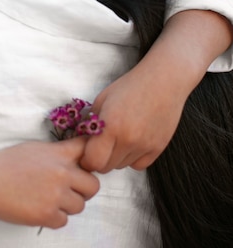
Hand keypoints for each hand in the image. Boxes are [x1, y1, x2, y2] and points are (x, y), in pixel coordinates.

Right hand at [0, 138, 99, 228]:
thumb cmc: (7, 162)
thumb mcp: (36, 148)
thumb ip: (58, 153)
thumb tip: (77, 159)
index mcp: (59, 153)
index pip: (88, 150)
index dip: (90, 157)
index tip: (85, 163)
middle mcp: (62, 173)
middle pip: (94, 185)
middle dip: (84, 189)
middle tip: (71, 189)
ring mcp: (56, 195)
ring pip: (80, 206)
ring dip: (68, 205)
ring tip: (50, 199)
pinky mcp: (47, 215)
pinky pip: (64, 221)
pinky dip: (54, 217)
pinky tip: (40, 208)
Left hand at [80, 10, 232, 173]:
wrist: (163, 80)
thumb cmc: (130, 86)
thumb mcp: (103, 99)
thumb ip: (91, 122)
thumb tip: (83, 141)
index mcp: (111, 126)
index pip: (92, 161)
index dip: (86, 158)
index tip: (87, 150)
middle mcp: (128, 140)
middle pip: (106, 167)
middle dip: (99, 158)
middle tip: (101, 143)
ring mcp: (145, 146)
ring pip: (121, 166)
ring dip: (116, 157)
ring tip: (119, 137)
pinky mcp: (158, 149)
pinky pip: (138, 165)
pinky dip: (132, 158)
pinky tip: (132, 141)